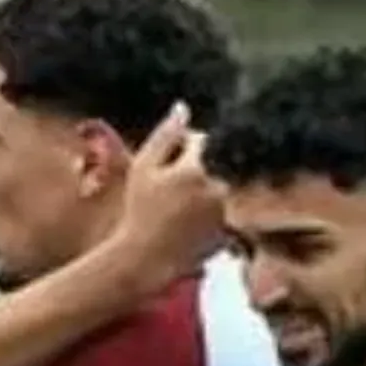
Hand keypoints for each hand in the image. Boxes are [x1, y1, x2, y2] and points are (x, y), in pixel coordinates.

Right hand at [105, 102, 221, 280]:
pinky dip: (203, 217)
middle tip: (165, 195)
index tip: (165, 166)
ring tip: (172, 214)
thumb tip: (183, 108)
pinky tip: (182, 228)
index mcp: (196, 170)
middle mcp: (216, 189)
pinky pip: (216, 214)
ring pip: (213, 192)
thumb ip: (165, 135)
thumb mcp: (144, 168)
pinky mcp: (226, 232)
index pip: (199, 142)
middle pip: (208, 168)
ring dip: (198, 195)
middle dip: (191, 174)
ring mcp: (223, 213)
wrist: (146, 257)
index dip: (181, 149)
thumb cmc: (140, 209)